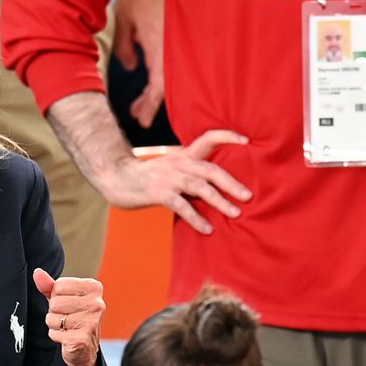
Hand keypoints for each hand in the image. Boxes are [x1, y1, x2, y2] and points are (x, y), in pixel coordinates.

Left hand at [32, 269, 103, 365]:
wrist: (86, 348)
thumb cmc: (74, 318)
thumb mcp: (63, 298)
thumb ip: (49, 285)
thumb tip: (37, 273)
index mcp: (94, 288)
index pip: (59, 285)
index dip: (57, 296)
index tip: (69, 304)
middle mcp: (96, 304)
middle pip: (55, 302)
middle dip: (55, 312)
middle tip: (67, 318)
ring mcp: (91, 322)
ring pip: (53, 318)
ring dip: (55, 325)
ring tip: (67, 328)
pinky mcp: (82, 339)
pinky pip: (54, 333)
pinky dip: (56, 337)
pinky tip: (67, 337)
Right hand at [95, 130, 251, 234]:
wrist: (117, 178)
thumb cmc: (152, 177)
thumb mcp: (174, 168)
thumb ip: (194, 173)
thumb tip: (222, 186)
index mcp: (184, 154)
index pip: (208, 138)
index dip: (227, 136)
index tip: (247, 140)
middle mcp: (179, 163)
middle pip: (210, 169)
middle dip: (231, 182)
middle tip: (249, 196)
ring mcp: (168, 178)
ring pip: (199, 187)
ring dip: (219, 200)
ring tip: (235, 213)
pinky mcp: (159, 193)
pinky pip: (181, 206)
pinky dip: (196, 218)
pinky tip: (208, 229)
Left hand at [112, 0, 166, 128]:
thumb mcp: (123, 19)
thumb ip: (124, 46)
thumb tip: (131, 67)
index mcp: (159, 48)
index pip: (158, 87)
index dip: (150, 106)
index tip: (140, 120)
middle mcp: (172, 51)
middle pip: (166, 87)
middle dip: (151, 104)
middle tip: (138, 116)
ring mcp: (178, 46)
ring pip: (170, 77)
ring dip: (156, 91)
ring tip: (141, 103)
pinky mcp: (180, 41)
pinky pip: (173, 64)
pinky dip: (163, 75)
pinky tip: (153, 80)